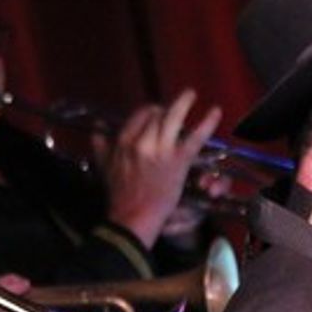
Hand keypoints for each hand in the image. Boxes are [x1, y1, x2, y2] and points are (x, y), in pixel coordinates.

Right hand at [101, 88, 221, 248]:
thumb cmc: (119, 196)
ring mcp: (161, 150)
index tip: (156, 113)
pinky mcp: (178, 161)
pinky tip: (216, 112)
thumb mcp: (104, 168)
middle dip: (166, 110)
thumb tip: (96, 129)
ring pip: (173, 118)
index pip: (140, 115)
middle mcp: (142, 141)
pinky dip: (207, 123)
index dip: (151, 112)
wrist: (132, 217)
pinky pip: (195, 137)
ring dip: (184, 102)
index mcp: (124, 141)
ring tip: (191, 94)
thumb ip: (100, 147)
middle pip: (157, 115)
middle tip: (175, 109)